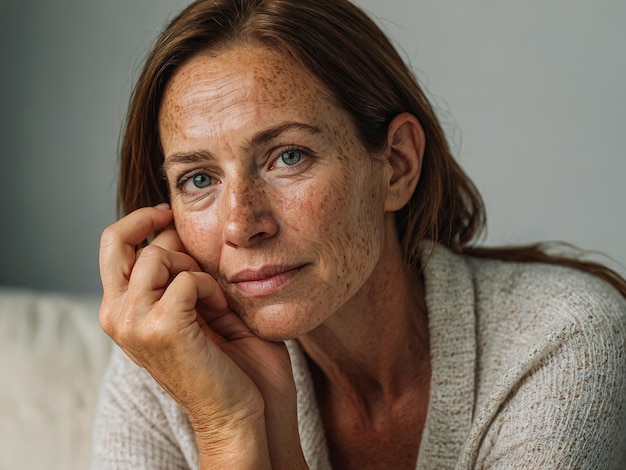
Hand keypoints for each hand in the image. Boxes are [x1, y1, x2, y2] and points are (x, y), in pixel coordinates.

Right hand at [98, 204, 306, 467]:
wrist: (235, 411)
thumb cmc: (221, 358)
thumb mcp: (189, 306)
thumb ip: (175, 272)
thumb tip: (173, 229)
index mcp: (119, 310)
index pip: (112, 246)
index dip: (141, 221)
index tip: (170, 216)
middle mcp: (115, 316)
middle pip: (117, 240)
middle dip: (160, 229)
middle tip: (197, 253)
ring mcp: (133, 323)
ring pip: (157, 255)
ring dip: (195, 267)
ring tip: (214, 298)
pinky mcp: (162, 328)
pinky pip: (188, 277)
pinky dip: (211, 287)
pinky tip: (223, 311)